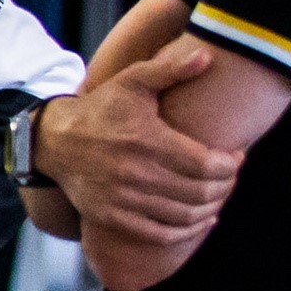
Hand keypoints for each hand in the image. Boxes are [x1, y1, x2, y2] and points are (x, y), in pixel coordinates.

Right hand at [45, 43, 248, 290]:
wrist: (54, 141)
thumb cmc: (101, 109)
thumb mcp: (132, 82)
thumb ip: (170, 70)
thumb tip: (207, 57)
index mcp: (147, 140)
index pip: (206, 165)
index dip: (230, 165)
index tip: (237, 157)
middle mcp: (136, 173)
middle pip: (200, 192)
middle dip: (225, 186)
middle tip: (230, 176)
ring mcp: (123, 199)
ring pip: (185, 215)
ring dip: (211, 208)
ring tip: (218, 195)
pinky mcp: (112, 217)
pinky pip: (161, 234)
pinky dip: (188, 231)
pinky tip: (202, 220)